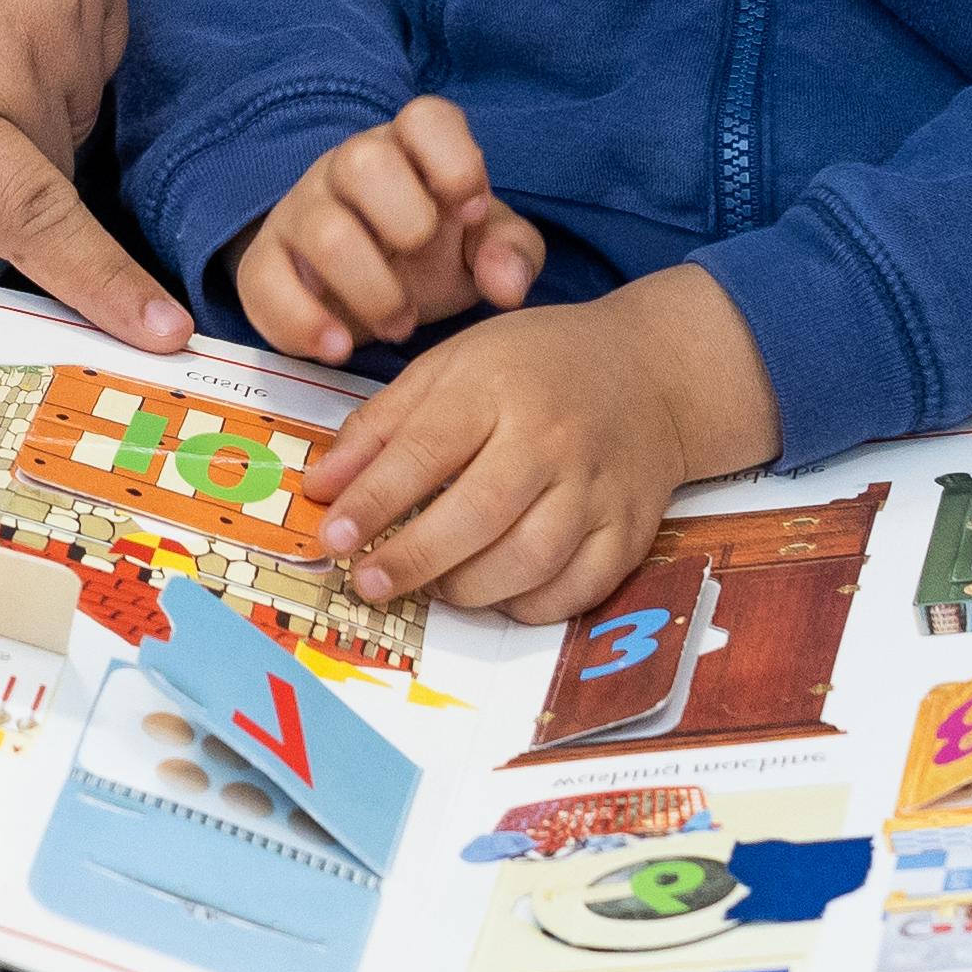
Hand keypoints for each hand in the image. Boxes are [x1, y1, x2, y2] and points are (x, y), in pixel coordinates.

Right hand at [228, 97, 546, 360]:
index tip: (471, 210)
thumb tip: (506, 284)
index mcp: (411, 149)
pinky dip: (303, 322)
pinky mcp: (264, 262)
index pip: (425, 118)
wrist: (365, 289)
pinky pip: (264, 283)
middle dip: (406, 224)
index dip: (453, 159)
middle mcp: (348, 168)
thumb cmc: (434, 252)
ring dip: (372, 292)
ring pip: (323, 233)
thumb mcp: (484, 246)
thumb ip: (510, 251)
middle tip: (424, 269)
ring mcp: (301, 211)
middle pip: (362, 161)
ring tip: (399, 325)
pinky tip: (338, 346)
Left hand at [299, 268, 775, 628]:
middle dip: (414, 559)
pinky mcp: (630, 529)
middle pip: (479, 514)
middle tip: (368, 583)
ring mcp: (597, 488)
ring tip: (432, 587)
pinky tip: (497, 594)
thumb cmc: (534, 368)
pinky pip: (577, 589)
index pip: (426, 450)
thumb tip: (322, 489)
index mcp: (499, 387)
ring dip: (468, 588)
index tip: (334, 537)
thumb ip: (382, 426)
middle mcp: (553, 438)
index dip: (374, 501)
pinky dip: (529, 605)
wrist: (649, 373)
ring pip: (529, 561)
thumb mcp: (451, 366)